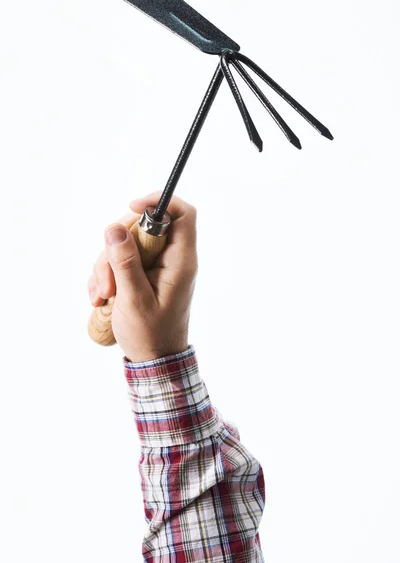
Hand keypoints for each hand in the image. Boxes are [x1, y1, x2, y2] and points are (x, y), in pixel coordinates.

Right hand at [87, 192, 197, 361]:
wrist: (154, 360)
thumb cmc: (150, 334)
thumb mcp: (134, 300)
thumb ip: (125, 263)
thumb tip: (115, 227)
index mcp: (180, 261)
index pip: (182, 214)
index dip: (159, 202)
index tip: (132, 207)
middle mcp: (171, 259)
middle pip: (143, 227)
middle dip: (116, 248)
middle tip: (107, 281)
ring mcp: (157, 266)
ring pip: (126, 244)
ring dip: (106, 267)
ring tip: (103, 296)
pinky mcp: (143, 274)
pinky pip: (121, 260)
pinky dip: (107, 276)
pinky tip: (101, 298)